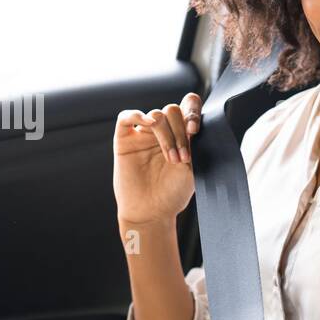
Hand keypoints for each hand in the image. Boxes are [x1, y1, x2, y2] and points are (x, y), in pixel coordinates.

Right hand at [112, 92, 202, 226]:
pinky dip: (137, 115)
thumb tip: (193, 121)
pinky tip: (148, 124)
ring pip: (156, 115)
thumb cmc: (173, 193)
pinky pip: (126, 117)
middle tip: (183, 157)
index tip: (195, 130)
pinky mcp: (124, 140)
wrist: (152, 212)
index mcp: (181, 134)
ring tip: (173, 159)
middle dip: (180, 131)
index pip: (188, 107)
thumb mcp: (193, 167)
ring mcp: (143, 135)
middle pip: (172, 110)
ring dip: (167, 135)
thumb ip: (193, 142)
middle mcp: (163, 132)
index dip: (192, 111)